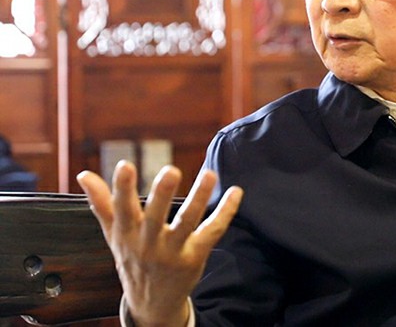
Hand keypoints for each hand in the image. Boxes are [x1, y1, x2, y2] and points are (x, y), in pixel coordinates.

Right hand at [77, 161, 242, 326]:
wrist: (151, 305)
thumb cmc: (133, 260)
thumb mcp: (114, 235)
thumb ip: (102, 203)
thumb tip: (83, 174)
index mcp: (127, 235)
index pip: (121, 210)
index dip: (121, 188)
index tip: (125, 164)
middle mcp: (148, 244)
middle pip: (155, 217)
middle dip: (161, 194)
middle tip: (170, 170)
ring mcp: (173, 252)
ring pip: (187, 223)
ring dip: (199, 199)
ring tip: (209, 174)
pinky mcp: (195, 257)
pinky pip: (212, 232)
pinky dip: (226, 212)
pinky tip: (236, 192)